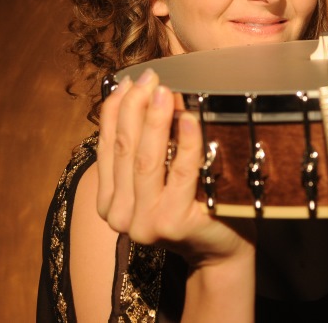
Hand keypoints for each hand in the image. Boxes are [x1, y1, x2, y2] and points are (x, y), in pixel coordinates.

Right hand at [95, 69, 253, 266]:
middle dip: (135, 108)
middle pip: (125, 149)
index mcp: (108, 201)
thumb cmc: (193, 206)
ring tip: (165, 92)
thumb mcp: (160, 178)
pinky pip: (181, 173)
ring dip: (156, 121)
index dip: (116, 111)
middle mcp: (119, 215)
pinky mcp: (173, 222)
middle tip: (150, 78)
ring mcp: (144, 222)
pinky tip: (190, 118)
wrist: (221, 250)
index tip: (129, 81)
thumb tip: (142, 94)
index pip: (107, 146)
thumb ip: (145, 149)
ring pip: (147, 160)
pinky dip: (186, 144)